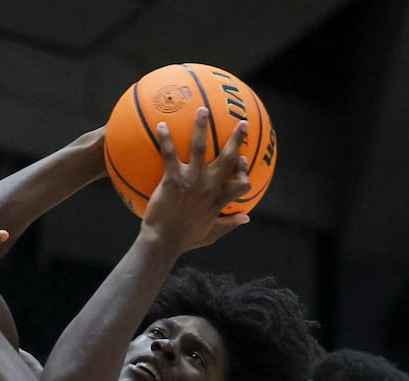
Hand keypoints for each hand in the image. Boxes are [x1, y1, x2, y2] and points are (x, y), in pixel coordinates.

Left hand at [140, 107, 251, 250]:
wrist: (163, 242)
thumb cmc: (185, 239)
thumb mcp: (211, 234)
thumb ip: (229, 224)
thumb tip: (247, 218)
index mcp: (219, 200)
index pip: (242, 183)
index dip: (244, 170)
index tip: (243, 158)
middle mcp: (209, 187)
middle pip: (228, 158)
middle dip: (237, 138)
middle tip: (242, 122)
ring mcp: (192, 181)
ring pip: (200, 147)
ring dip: (201, 126)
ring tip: (202, 110)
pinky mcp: (173, 179)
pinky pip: (169, 154)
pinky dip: (165, 138)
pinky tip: (160, 126)